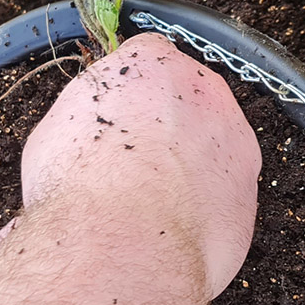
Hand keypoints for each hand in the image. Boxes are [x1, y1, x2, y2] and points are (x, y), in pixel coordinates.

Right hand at [21, 32, 260, 298]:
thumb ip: (87, 118)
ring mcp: (236, 142)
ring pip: (213, 148)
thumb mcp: (54, 132)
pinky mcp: (250, 194)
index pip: (145, 59)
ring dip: (190, 169)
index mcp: (151, 63)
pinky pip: (225, 197)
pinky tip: (171, 233)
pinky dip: (203, 211)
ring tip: (151, 206)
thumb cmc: (78, 186)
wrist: (122, 244)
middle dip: (165, 128)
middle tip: (130, 166)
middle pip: (187, 100)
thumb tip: (88, 136)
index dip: (127, 95)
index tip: (112, 122)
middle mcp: (203, 91)